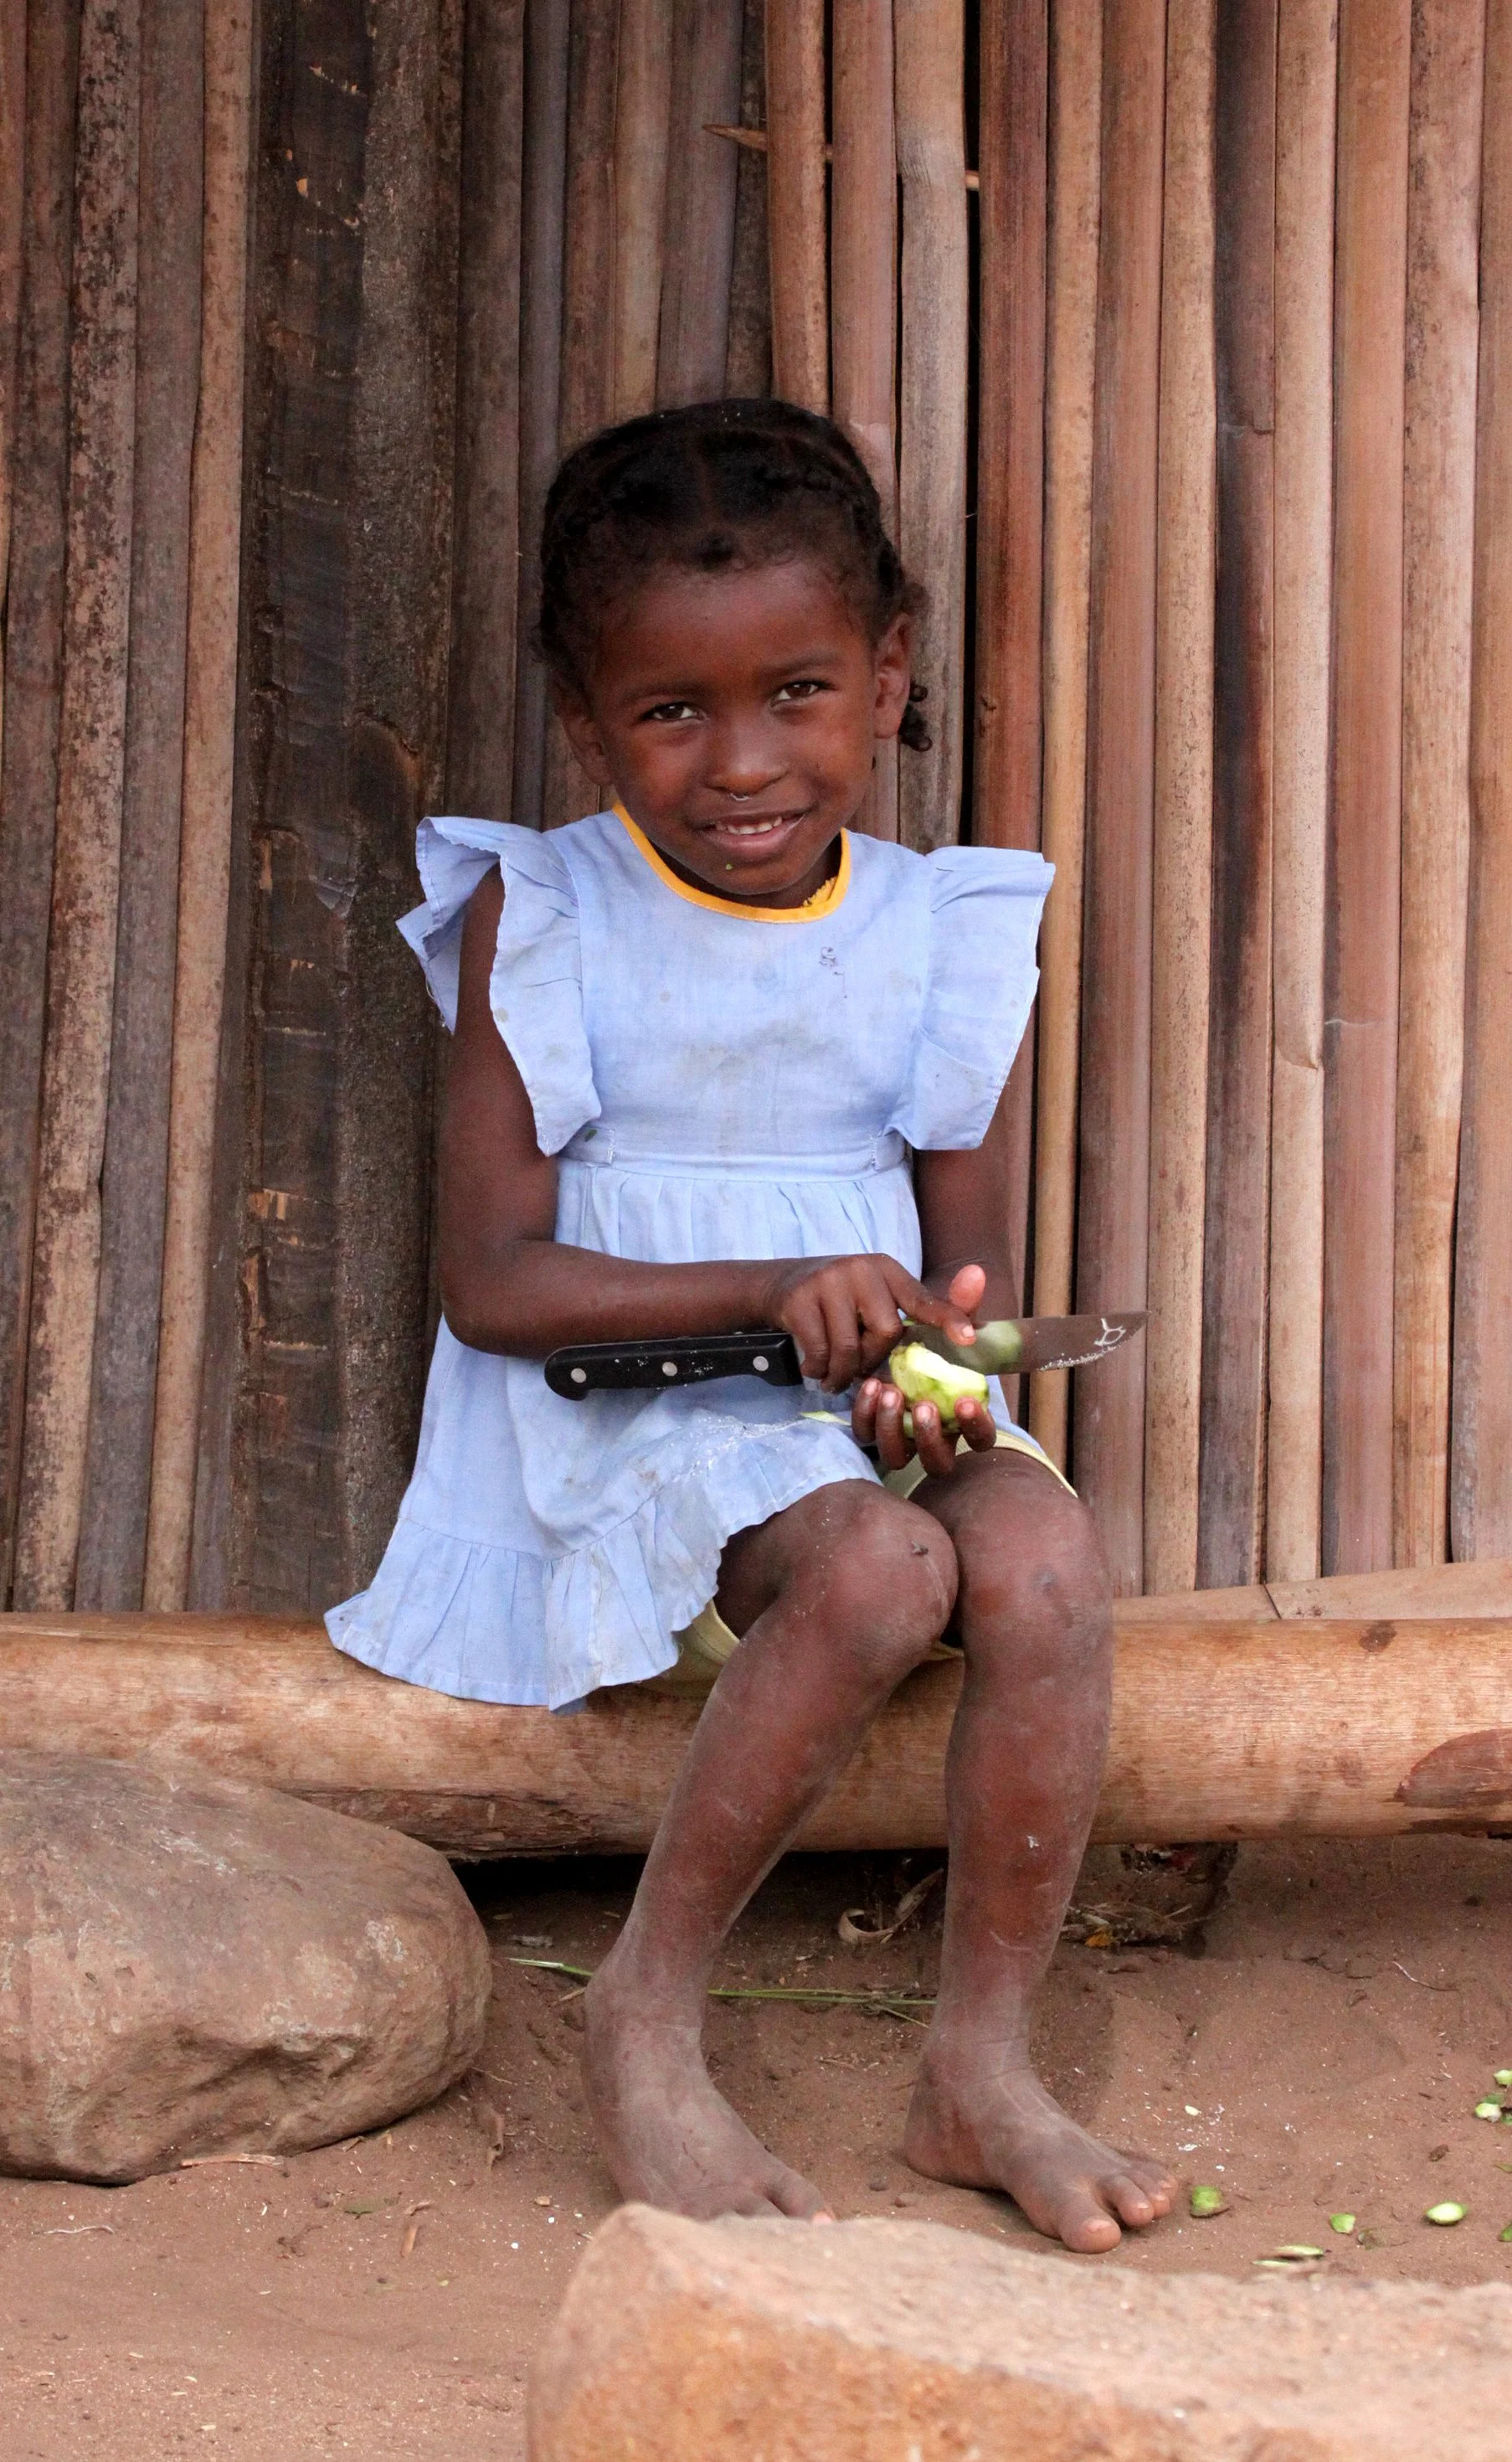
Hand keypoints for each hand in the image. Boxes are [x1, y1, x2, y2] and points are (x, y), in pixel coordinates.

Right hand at [755, 1253, 978, 1393]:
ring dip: (843, 1373)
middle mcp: (861, 1268)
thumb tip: (972, 1334)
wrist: (782, 1285)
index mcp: (887, 1270)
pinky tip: (814, 1368)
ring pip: (851, 1347)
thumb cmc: (843, 1300)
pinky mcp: (800, 1298)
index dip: (948, 1318)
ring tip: (834, 1377)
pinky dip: (818, 1369)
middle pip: (886, 1331)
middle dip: (874, 1358)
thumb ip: (919, 1314)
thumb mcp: (879, 1297)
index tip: (968, 1339)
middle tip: (858, 1365)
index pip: (922, 1298)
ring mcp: (828, 1281)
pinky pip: (820, 1351)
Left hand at [850, 1261, 997, 1474]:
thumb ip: (960, 1305)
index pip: (982, 1440)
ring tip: (889, 1392)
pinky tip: (866, 1386)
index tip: (966, 1401)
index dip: (977, 1427)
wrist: (879, 1343)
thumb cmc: (927, 1340)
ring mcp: (902, 1439)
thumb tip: (974, 1273)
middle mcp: (935, 1438)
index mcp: (964, 1419)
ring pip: (899, 1456)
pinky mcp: (873, 1431)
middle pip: (939, 1462)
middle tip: (923, 1405)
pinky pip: (867, 1436)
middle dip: (931, 1437)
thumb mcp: (944, 1323)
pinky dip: (866, 1415)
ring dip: (893, 1428)